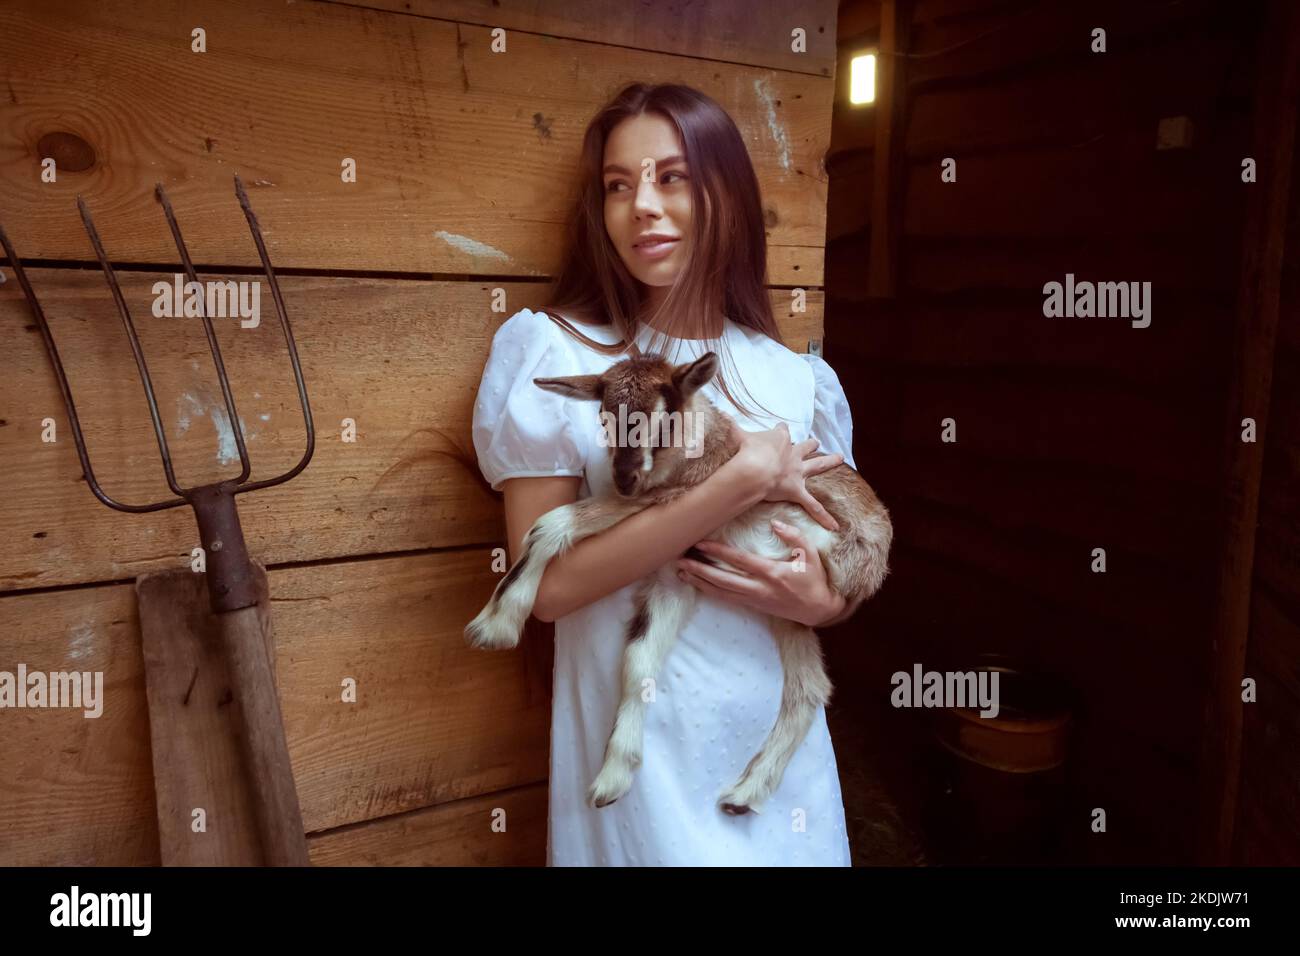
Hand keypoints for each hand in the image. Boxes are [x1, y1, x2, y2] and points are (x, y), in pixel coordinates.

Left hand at [675, 518, 846, 627]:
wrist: (819, 609)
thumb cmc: (814, 579)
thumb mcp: (811, 554)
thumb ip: (794, 536)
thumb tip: (774, 523)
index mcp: (772, 573)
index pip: (739, 561)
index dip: (718, 552)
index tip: (700, 544)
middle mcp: (759, 588)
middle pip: (723, 579)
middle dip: (700, 570)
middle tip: (681, 561)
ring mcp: (755, 599)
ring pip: (721, 592)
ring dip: (700, 582)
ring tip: (681, 573)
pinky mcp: (753, 606)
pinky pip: (727, 599)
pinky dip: (710, 592)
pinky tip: (697, 585)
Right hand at [730, 420, 842, 530]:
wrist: (754, 468)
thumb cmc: (745, 451)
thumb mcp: (736, 435)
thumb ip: (729, 426)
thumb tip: (719, 414)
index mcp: (778, 440)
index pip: (782, 432)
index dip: (781, 431)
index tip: (782, 428)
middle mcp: (792, 454)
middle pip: (805, 446)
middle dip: (810, 444)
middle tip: (816, 441)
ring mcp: (796, 472)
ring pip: (817, 466)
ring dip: (829, 462)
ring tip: (840, 458)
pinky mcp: (797, 490)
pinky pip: (813, 506)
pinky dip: (823, 516)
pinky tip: (834, 526)